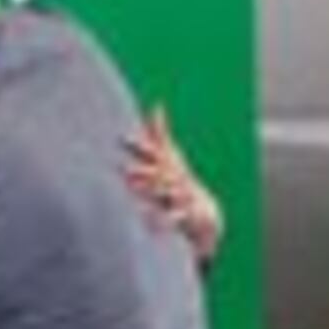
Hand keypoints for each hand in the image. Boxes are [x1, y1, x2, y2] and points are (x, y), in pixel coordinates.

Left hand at [123, 106, 224, 262]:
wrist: (207, 212)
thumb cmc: (182, 180)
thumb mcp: (172, 156)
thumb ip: (160, 134)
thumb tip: (156, 104)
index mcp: (170, 165)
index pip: (154, 153)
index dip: (139, 147)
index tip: (121, 140)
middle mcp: (177, 178)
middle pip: (160, 173)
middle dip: (143, 172)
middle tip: (124, 171)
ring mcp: (183, 195)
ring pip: (168, 193)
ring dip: (152, 192)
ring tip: (136, 191)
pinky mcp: (188, 213)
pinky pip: (175, 217)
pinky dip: (163, 221)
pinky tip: (148, 224)